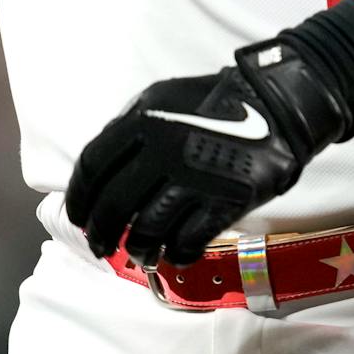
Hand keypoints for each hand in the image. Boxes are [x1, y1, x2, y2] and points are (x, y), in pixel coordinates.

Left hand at [66, 42, 350, 266]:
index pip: (93, 168)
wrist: (274, 105)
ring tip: (140, 254)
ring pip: (148, 230)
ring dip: (138, 249)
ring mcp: (192, 180)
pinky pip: (188, 241)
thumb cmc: (213, 101)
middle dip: (101, 233)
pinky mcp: (222, 202)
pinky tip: (175, 253)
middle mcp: (161, 152)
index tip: (79, 217)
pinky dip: (176, 253)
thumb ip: (128, 129)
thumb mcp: (159, 98)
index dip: (79, 198)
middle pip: (114, 206)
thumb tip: (103, 170)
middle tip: (101, 246)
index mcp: (141, 121)